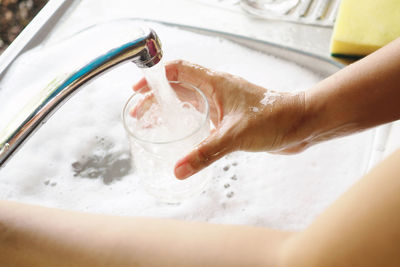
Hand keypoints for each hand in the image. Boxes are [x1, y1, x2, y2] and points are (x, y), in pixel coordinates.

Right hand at [133, 60, 305, 178]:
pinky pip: (202, 118)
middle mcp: (217, 90)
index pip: (178, 70)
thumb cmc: (276, 118)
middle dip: (157, 99)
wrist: (302, 124)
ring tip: (154, 125)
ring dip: (171, 111)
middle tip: (141, 114)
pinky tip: (182, 138)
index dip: (155, 77)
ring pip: (190, 103)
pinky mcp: (230, 119)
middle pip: (178, 88)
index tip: (139, 89)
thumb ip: (205, 153)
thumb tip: (178, 169)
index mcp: (215, 83)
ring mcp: (224, 104)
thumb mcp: (235, 136)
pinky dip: (188, 124)